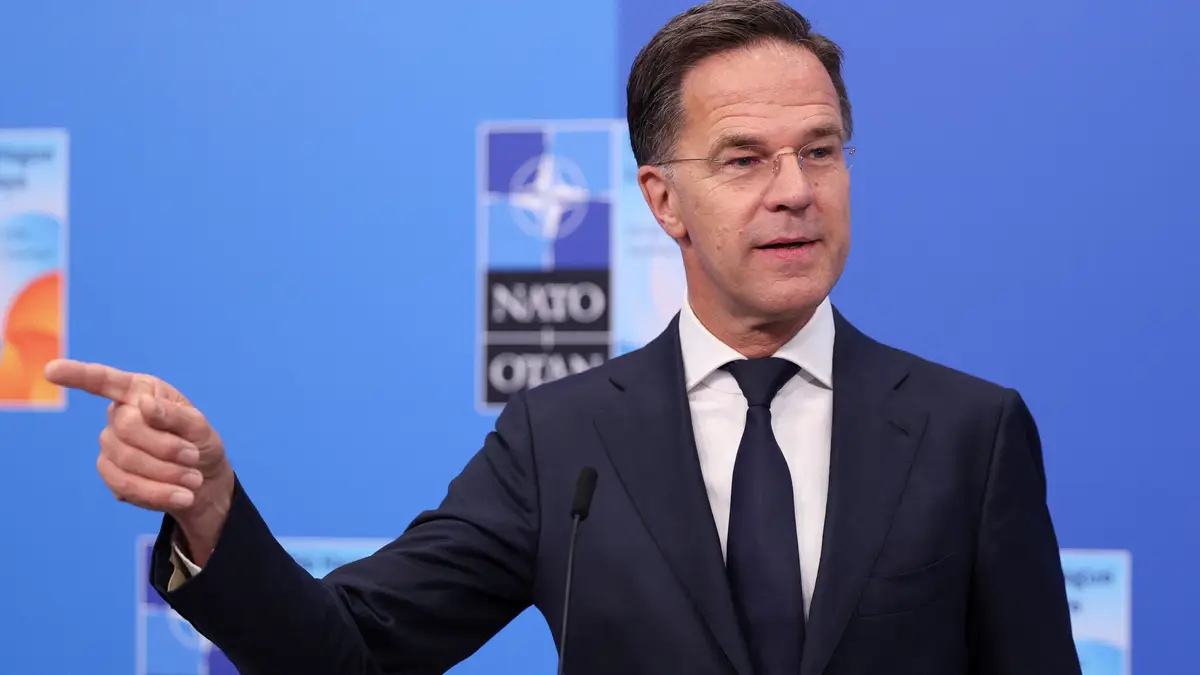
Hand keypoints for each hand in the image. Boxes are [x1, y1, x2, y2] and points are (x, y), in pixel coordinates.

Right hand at [45, 358, 234, 561]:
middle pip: (127, 428)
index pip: (104, 380)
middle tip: (194, 457)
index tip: (51, 370)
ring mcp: (110, 445)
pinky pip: (126, 485)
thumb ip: (176, 415)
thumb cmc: (200, 443)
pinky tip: (182, 496)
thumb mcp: (201, 427)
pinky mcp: (110, 473)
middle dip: (166, 446)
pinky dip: (158, 493)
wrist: (203, 479)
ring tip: (194, 480)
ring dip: (166, 474)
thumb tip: (145, 403)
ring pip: (126, 460)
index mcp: (140, 391)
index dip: (77, 375)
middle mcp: (119, 415)